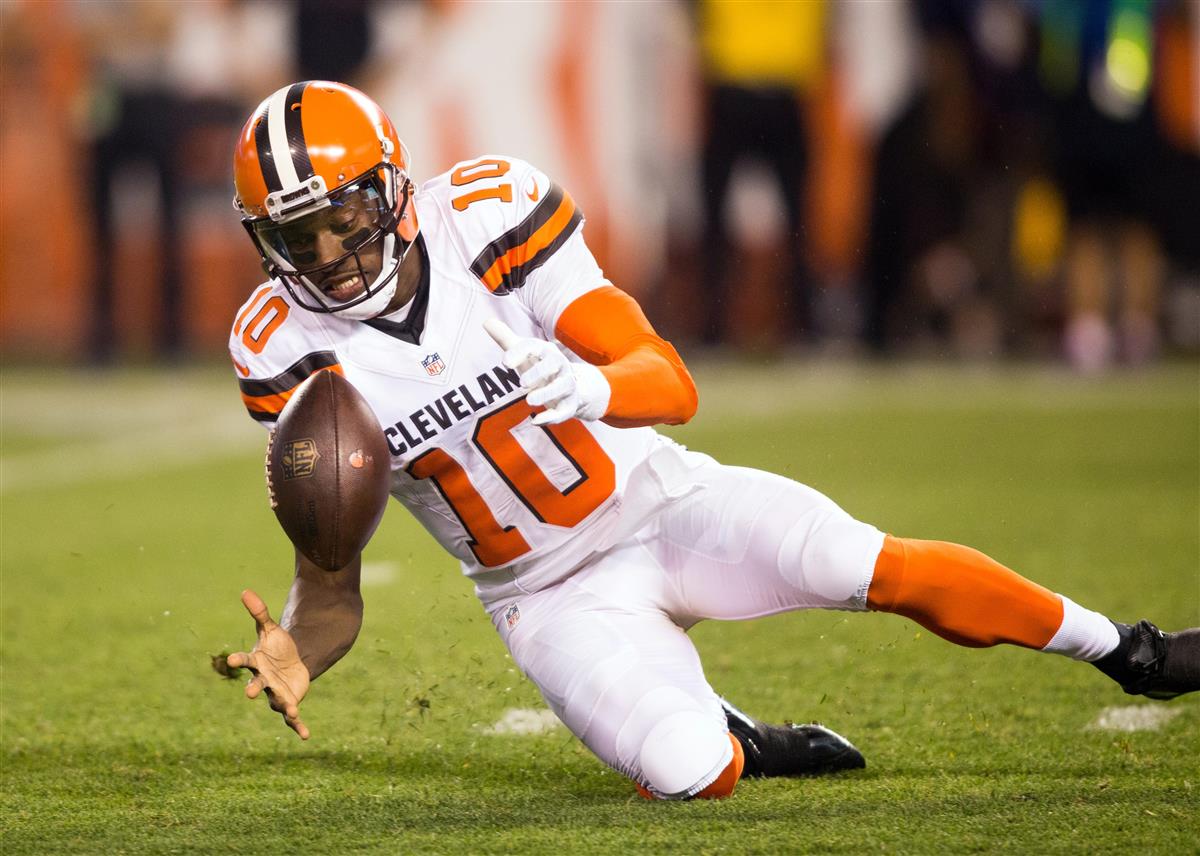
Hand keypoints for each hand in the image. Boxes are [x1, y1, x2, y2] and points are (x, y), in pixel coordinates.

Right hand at [226, 590, 311, 739]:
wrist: (292, 663)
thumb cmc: (277, 647)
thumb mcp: (271, 628)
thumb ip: (259, 613)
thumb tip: (245, 590)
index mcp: (257, 663)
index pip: (245, 660)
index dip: (238, 660)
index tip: (231, 659)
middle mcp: (263, 681)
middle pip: (257, 685)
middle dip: (252, 689)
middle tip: (248, 693)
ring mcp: (275, 693)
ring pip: (277, 702)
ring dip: (284, 706)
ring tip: (292, 710)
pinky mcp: (289, 702)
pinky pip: (292, 718)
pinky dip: (298, 726)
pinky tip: (305, 735)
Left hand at [484, 318, 609, 424]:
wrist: (569, 386)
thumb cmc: (540, 366)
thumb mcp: (524, 353)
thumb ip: (506, 339)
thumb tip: (487, 322)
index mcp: (547, 351)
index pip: (535, 347)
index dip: (520, 352)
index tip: (505, 362)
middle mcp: (560, 366)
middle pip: (554, 364)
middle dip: (538, 372)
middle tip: (521, 382)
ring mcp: (566, 386)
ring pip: (562, 387)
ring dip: (546, 394)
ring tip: (529, 400)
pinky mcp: (568, 405)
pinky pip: (563, 411)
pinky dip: (551, 417)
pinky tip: (535, 422)